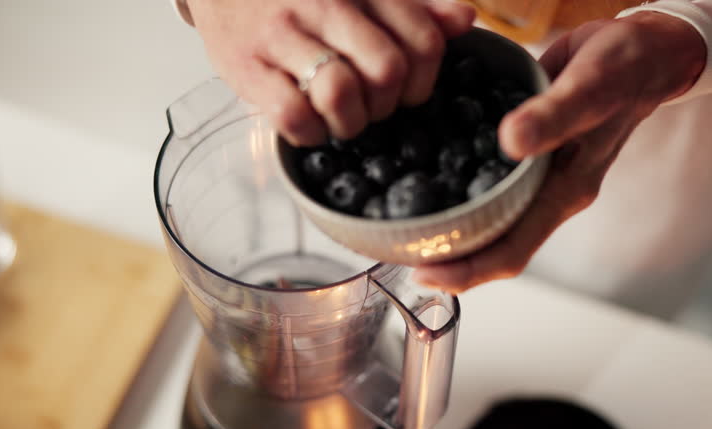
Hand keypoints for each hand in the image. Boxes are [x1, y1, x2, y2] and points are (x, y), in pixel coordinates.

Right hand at [186, 0, 473, 145]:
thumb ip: (412, 7)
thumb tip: (465, 20)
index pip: (424, 40)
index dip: (424, 81)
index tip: (405, 92)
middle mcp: (324, 5)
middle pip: (387, 70)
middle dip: (387, 106)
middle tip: (369, 108)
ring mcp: (283, 35)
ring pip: (340, 91)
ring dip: (350, 122)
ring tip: (339, 118)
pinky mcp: (246, 66)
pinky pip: (291, 114)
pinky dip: (308, 132)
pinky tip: (306, 124)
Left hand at [413, 12, 706, 293]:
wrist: (641, 50)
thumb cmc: (627, 67)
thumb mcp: (593, 85)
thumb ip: (554, 115)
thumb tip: (510, 142)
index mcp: (564, 192)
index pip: (511, 251)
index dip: (467, 269)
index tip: (423, 271)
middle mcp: (547, 193)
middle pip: (491, 244)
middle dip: (446, 255)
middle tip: (399, 250)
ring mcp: (536, 177)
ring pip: (485, 216)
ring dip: (447, 224)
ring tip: (403, 223)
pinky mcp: (525, 155)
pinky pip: (485, 181)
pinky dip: (453, 184)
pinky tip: (423, 174)